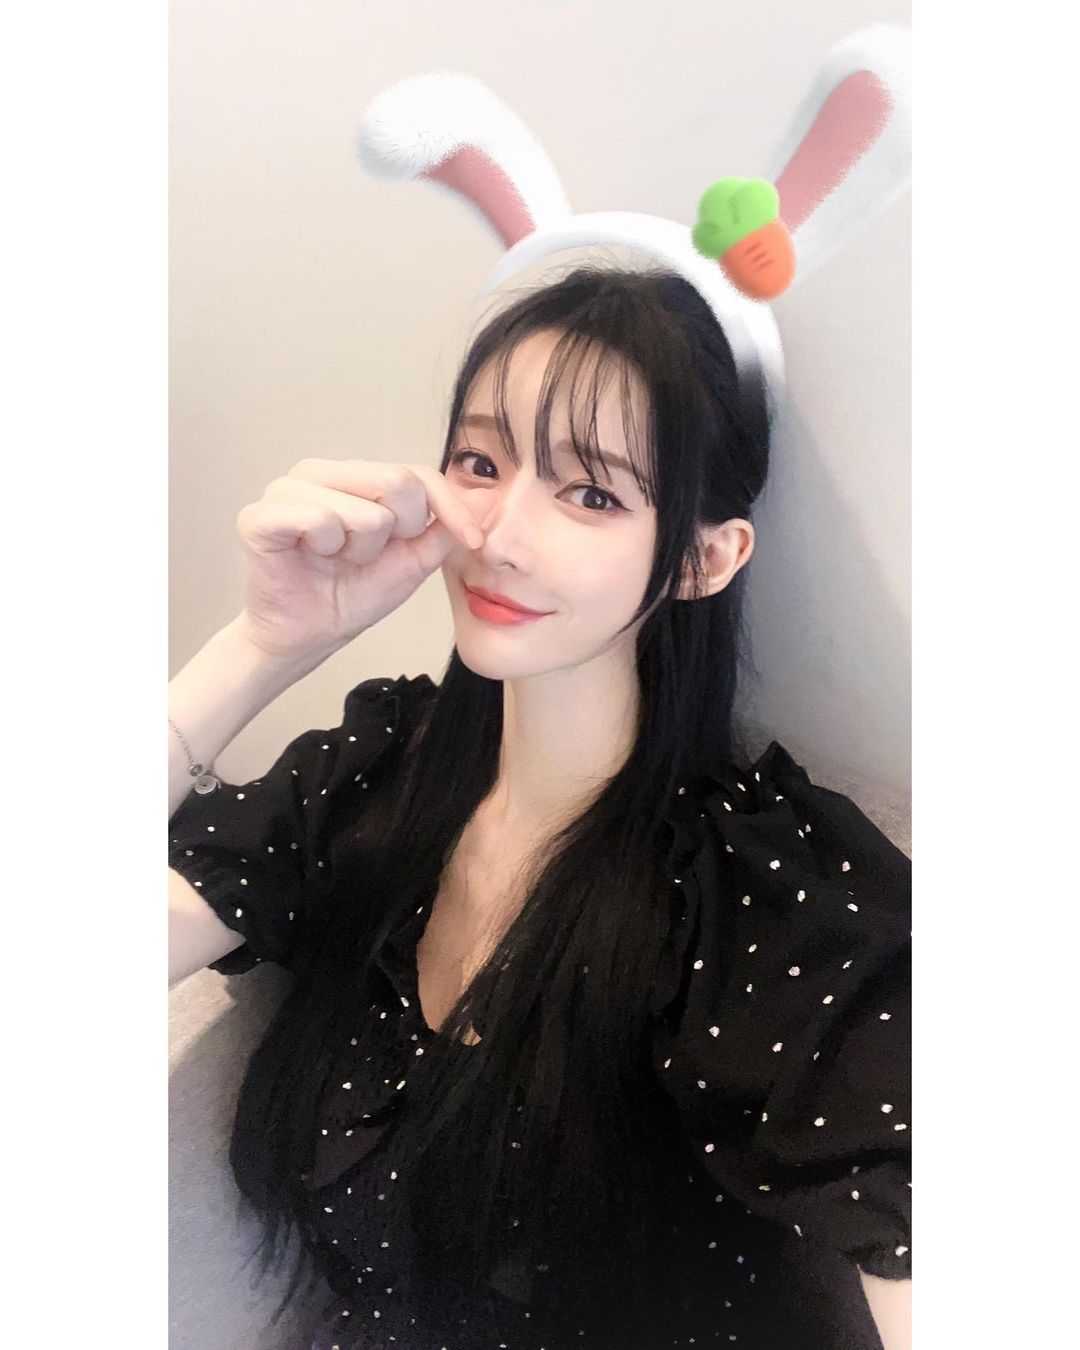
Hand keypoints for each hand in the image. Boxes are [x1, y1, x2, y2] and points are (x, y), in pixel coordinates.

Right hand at [234, 457, 480, 661]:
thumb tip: (480, 503)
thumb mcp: (412, 561)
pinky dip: (327, 546)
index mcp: (354, 476)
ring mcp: (287, 489)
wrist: (307, 638)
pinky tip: (313, 556)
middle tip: (369, 557)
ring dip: (361, 548)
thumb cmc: (352, 595)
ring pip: (362, 508)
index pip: (416, 472)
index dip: (451, 506)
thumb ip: (442, 529)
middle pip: (395, 481)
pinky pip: (319, 518)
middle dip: (399, 532)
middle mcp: (320, 472)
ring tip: (338, 560)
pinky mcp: (260, 516)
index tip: (473, 541)